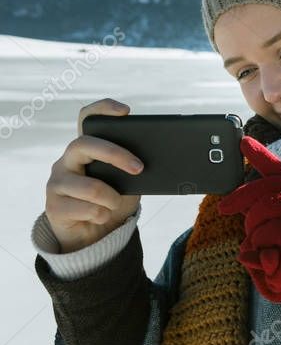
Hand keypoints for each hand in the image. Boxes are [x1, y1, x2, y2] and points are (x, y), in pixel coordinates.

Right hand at [44, 98, 143, 252]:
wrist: (95, 235)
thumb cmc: (113, 201)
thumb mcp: (129, 182)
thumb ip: (135, 168)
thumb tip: (162, 160)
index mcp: (86, 149)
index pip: (87, 118)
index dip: (103, 109)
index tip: (126, 111)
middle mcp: (67, 160)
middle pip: (85, 144)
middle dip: (116, 155)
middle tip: (139, 168)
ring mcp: (56, 182)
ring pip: (91, 186)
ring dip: (112, 199)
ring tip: (116, 204)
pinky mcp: (53, 206)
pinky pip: (87, 209)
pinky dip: (102, 215)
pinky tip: (101, 216)